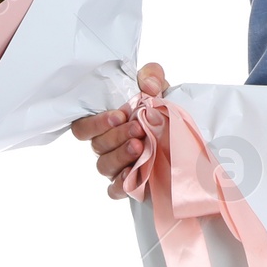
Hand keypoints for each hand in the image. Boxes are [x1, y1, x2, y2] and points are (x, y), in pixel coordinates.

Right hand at [70, 61, 170, 200]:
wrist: (183, 131)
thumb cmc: (160, 105)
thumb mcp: (157, 85)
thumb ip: (151, 75)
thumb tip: (149, 86)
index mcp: (104, 123)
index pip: (82, 127)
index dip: (96, 123)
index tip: (120, 115)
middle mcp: (105, 145)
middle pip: (97, 146)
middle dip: (116, 136)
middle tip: (138, 129)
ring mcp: (116, 166)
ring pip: (104, 166)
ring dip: (121, 156)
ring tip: (141, 146)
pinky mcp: (130, 183)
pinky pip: (115, 190)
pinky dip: (121, 184)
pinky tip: (132, 175)